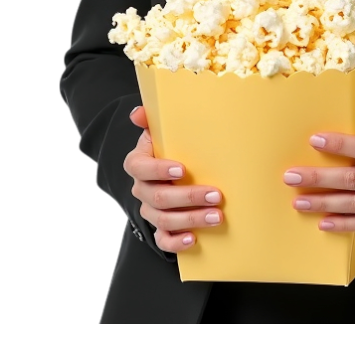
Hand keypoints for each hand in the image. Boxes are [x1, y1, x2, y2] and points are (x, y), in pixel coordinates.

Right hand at [124, 105, 223, 251]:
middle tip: (216, 195)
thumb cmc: (167, 147)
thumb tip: (138, 113)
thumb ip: (151, 120)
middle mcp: (141, 189)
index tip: (182, 169)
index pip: (141, 168)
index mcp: (138, 163)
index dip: (159, 170)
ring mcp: (149, 210)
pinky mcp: (159, 228)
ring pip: (164, 220)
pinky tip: (194, 239)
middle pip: (159, 197)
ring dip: (191, 219)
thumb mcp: (160, 131)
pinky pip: (163, 240)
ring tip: (216, 216)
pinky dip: (177, 242)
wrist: (168, 170)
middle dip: (189, 197)